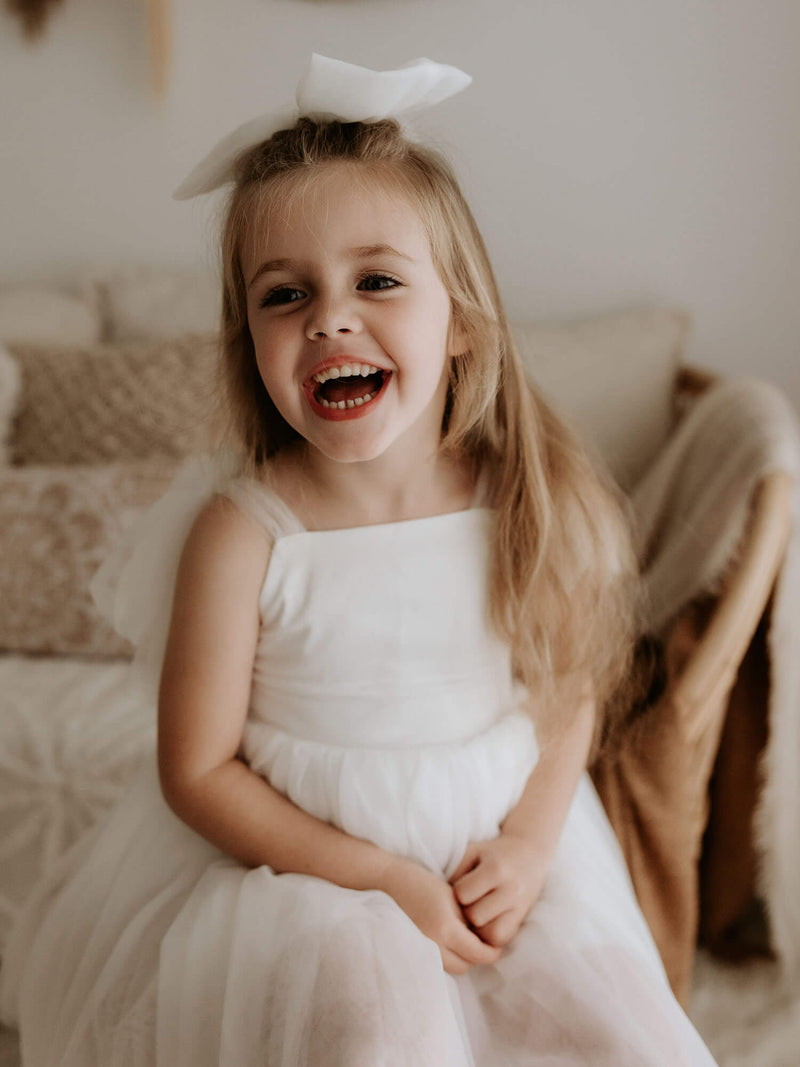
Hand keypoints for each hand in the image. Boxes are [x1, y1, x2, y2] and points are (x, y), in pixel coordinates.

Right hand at [380, 858, 502, 974]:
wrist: (388, 883)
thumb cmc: (422, 883)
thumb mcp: (452, 897)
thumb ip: (468, 921)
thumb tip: (484, 939)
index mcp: (446, 928)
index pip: (477, 954)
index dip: (491, 953)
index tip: (496, 948)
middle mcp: (432, 944)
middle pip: (464, 966)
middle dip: (476, 958)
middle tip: (482, 945)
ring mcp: (420, 950)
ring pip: (450, 968)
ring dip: (460, 959)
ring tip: (463, 942)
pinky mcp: (411, 952)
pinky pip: (436, 963)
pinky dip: (445, 958)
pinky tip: (446, 943)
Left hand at [450, 833, 548, 948]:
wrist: (529, 853)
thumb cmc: (492, 853)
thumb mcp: (473, 851)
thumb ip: (456, 870)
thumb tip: (440, 898)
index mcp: (496, 869)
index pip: (463, 894)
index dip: (456, 893)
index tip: (459, 888)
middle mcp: (511, 889)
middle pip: (475, 917)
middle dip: (466, 912)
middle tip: (466, 904)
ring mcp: (519, 906)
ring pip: (489, 934)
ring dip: (477, 928)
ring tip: (475, 914)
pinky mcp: (522, 918)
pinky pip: (502, 939)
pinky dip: (490, 935)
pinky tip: (486, 922)